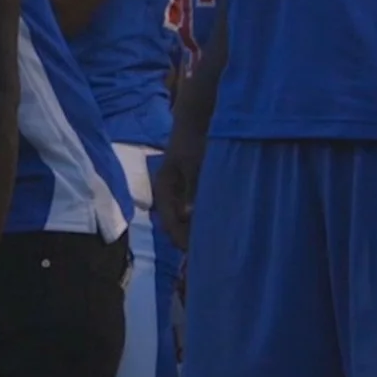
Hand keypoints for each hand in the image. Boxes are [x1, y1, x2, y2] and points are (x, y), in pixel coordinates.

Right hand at [154, 135, 203, 250]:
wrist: (196, 122)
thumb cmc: (193, 142)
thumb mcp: (193, 165)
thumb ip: (191, 189)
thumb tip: (188, 215)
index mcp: (162, 189)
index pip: (169, 222)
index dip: (181, 239)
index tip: (196, 253)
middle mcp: (167, 195)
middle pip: (175, 225)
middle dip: (188, 239)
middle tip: (207, 254)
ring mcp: (177, 194)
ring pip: (183, 221)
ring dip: (195, 231)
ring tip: (212, 244)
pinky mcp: (188, 191)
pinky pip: (191, 213)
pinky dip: (200, 221)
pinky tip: (214, 226)